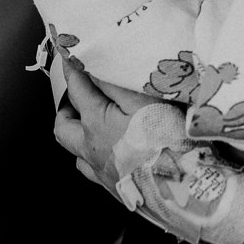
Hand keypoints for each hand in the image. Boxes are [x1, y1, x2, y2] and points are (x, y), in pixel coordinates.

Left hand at [53, 58, 158, 188]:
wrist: (180, 184)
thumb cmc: (163, 140)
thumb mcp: (142, 100)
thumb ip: (115, 83)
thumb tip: (94, 67)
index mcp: (96, 123)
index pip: (76, 89)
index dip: (72, 69)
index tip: (69, 56)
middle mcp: (91, 148)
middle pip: (63, 128)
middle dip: (65, 110)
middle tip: (75, 98)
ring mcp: (102, 171)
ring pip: (76, 153)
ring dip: (78, 137)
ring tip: (91, 126)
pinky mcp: (116, 187)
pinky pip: (94, 172)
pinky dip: (95, 159)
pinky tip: (110, 154)